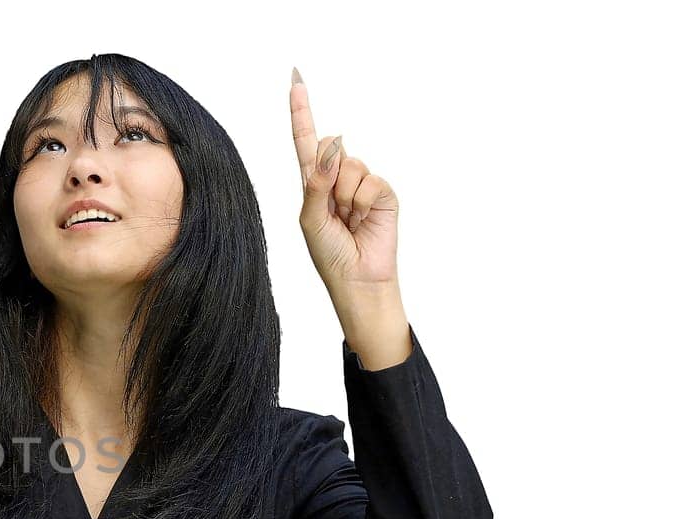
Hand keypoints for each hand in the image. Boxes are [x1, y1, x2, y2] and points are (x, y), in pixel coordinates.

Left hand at [290, 68, 399, 296]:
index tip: (296, 79)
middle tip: (333, 208)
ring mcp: (360, 183)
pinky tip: (363, 220)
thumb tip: (331, 147)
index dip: (301, 111)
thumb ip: (315, 184)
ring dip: (345, 196)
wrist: (358, 279)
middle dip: (327, 173)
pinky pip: (370, 180)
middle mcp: (336, 178)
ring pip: (350, 164)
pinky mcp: (382, 192)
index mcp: (312, 183)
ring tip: (348, 219)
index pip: (306, 141)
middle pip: (330, 145)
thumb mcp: (310, 220)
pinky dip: (363, 202)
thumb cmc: (329, 254)